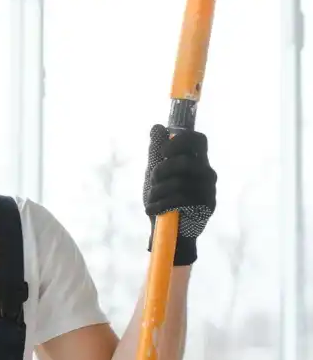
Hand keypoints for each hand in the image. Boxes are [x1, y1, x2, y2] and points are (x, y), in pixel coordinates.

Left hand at [143, 124, 216, 265]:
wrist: (168, 233)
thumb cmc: (163, 200)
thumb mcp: (156, 175)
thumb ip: (156, 151)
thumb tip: (157, 127)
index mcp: (196, 161)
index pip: (198, 140)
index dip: (179, 140)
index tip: (163, 150)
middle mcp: (207, 173)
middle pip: (185, 161)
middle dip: (161, 170)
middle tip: (153, 180)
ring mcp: (209, 191)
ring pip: (178, 183)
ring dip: (157, 192)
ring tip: (152, 200)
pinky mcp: (206, 208)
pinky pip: (180, 200)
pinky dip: (160, 205)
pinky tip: (153, 209)